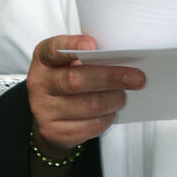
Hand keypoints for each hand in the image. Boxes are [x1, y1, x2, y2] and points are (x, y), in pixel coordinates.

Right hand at [27, 34, 146, 150]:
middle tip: (136, 78)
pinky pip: (90, 126)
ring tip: (124, 95)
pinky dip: (107, 118)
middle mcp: (40, 83)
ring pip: (88, 105)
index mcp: (44, 59)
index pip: (54, 49)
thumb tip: (124, 58)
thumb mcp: (69, 61)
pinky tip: (111, 111)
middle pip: (76, 80)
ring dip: (114, 100)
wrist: (47, 114)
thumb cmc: (66, 79)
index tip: (93, 46)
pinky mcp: (54, 131)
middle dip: (110, 78)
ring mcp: (44, 109)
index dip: (73, 46)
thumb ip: (89, 56)